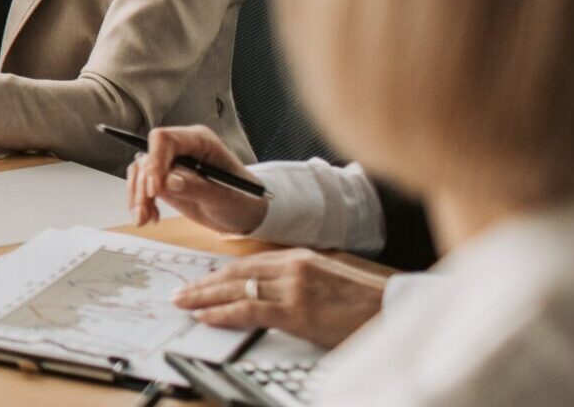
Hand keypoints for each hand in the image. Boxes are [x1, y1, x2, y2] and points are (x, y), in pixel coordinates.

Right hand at [127, 124, 265, 233]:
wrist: (244, 213)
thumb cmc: (243, 200)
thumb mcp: (225, 197)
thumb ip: (197, 187)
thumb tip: (168, 181)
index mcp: (200, 141)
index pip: (165, 139)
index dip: (155, 161)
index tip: (154, 189)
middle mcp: (181, 148)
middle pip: (148, 157)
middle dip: (142, 185)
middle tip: (145, 210)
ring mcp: (171, 164)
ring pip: (140, 172)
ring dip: (138, 196)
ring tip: (144, 219)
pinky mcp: (164, 181)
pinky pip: (142, 186)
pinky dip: (140, 202)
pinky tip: (149, 217)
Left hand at [173, 249, 388, 348]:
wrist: (393, 310)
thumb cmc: (363, 301)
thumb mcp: (327, 277)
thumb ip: (298, 277)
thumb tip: (270, 288)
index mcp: (299, 256)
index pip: (247, 262)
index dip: (219, 273)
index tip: (201, 281)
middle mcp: (292, 266)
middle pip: (235, 272)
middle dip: (204, 284)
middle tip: (180, 292)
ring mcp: (293, 287)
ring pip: (236, 289)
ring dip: (205, 298)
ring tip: (184, 304)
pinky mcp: (297, 311)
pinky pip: (249, 309)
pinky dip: (223, 313)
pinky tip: (206, 316)